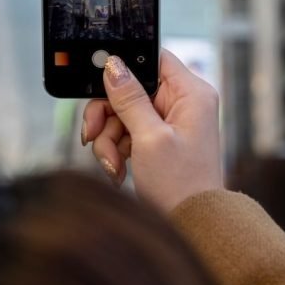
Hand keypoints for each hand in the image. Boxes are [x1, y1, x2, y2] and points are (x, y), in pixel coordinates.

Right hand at [82, 50, 223, 212]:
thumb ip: (129, 99)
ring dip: (109, 138)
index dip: (124, 66)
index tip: (99, 81)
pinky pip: (126, 132)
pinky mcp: (158, 138)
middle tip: (93, 133)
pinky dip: (116, 149)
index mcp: (190, 93)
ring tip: (112, 164)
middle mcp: (182, 102)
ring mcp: (169, 121)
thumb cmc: (181, 185)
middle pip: (129, 88)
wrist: (191, 226)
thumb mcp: (150, 138)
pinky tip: (118, 169)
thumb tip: (113, 65)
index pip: (153, 57)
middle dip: (107, 115)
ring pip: (122, 113)